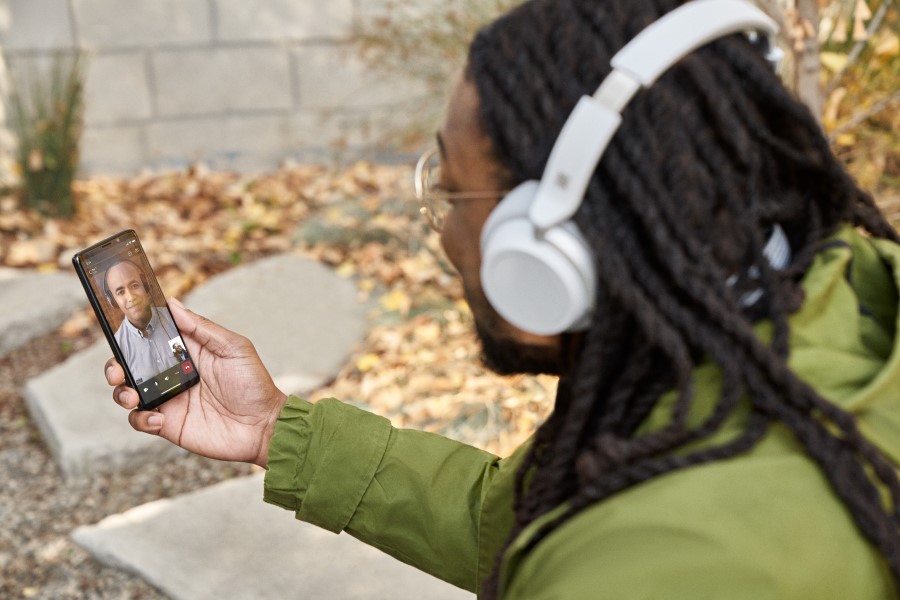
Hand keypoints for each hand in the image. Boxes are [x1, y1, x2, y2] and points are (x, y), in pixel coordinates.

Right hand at [105, 298, 287, 467]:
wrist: (263, 426)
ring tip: (130, 394)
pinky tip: (158, 418)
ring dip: (121, 392)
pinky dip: (141, 418)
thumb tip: (173, 303)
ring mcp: (169, 400)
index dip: (132, 334)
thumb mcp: (232, 348)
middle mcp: (173, 375)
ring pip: (128, 393)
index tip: (121, 328)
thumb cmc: (253, 384)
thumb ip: (201, 328)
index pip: (151, 339)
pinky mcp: (168, 424)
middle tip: (117, 369)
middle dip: (115, 365)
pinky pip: (140, 420)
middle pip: (132, 366)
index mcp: (187, 353)